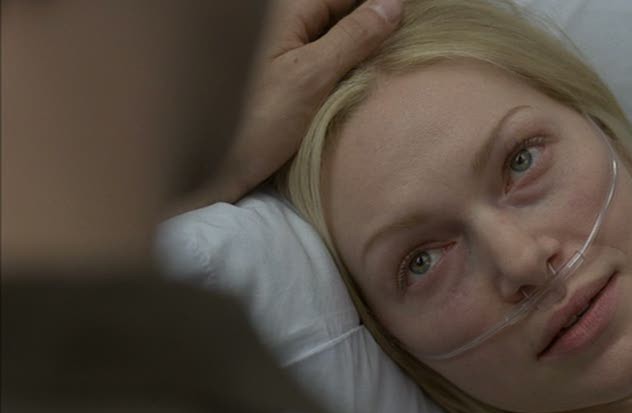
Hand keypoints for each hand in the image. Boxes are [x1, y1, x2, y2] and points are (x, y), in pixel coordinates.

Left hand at [173, 0, 401, 214]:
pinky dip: (345, 62)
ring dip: (362, 43)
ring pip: (332, 31)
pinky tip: (365, 76)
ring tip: (397, 55)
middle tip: (412, 36)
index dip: (380, 2)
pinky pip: (321, 55)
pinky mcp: (280, 76)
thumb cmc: (254, 122)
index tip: (416, 13)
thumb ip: (353, 36)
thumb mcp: (312, 76)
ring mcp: (278, 49)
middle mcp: (279, 23)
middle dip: (373, 20)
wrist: (207, 169)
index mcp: (283, 9)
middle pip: (337, 9)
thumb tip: (393, 3)